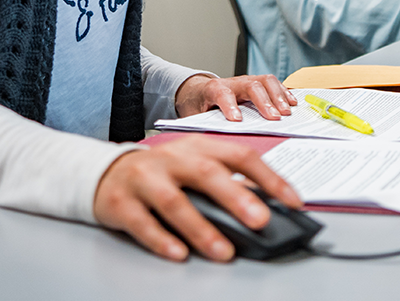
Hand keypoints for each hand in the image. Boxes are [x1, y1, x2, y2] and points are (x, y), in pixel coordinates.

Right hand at [94, 135, 301, 261]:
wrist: (106, 172)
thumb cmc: (162, 173)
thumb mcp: (194, 168)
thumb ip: (225, 183)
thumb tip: (264, 209)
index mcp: (198, 147)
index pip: (240, 156)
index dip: (269, 178)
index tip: (293, 201)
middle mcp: (172, 158)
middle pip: (207, 174)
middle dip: (236, 198)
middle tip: (260, 220)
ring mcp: (145, 178)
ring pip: (174, 201)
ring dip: (201, 228)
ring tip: (224, 251)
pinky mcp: (121, 202)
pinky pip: (142, 222)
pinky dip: (161, 239)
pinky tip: (178, 253)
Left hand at [175, 73, 297, 120]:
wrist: (198, 92)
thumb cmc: (198, 107)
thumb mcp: (194, 118)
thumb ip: (204, 127)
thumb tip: (212, 144)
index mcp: (213, 90)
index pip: (222, 94)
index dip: (230, 106)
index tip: (237, 120)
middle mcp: (232, 82)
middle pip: (250, 86)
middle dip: (263, 102)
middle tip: (274, 118)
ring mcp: (246, 81)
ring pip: (265, 81)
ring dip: (278, 96)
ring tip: (287, 112)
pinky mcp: (257, 83)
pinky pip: (273, 83)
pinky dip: (284, 93)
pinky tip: (292, 104)